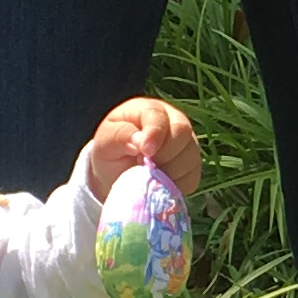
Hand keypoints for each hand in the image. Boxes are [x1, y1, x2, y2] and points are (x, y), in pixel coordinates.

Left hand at [75, 95, 201, 200]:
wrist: (116, 172)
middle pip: (182, 132)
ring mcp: (187, 145)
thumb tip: (139, 141)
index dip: (154, 133)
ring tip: (148, 177)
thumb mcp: (106, 139)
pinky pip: (191, 179)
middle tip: (144, 167)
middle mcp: (174, 122)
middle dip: (163, 154)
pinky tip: (158, 185)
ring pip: (190, 157)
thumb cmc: (111, 150)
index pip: (159, 116)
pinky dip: (174, 186)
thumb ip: (120, 136)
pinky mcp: (192, 168)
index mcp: (150, 110)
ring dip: (168, 173)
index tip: (145, 151)